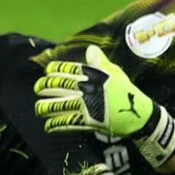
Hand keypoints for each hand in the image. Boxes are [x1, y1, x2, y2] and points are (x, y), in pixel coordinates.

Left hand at [34, 45, 174, 170]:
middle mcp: (87, 89)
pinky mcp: (87, 122)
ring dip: (45, 107)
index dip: (54, 70)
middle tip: (37, 88)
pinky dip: (55, 124)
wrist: (138, 114)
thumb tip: (90, 49)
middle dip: (44, 86)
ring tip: (38, 108)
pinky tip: (48, 125)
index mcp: (93, 75)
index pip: (68, 70)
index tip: (47, 72)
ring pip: (59, 105)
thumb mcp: (114, 73)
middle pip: (59, 86)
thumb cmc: (126, 92)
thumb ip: (99, 62)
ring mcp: (86, 106)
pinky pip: (66, 122)